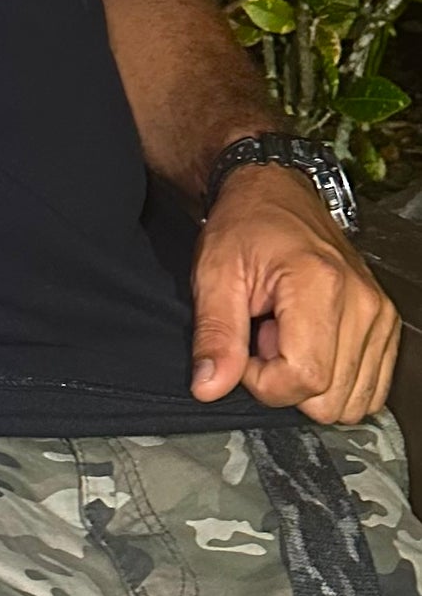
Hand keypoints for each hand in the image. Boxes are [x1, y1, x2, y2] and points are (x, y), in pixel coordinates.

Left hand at [191, 168, 400, 423]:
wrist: (276, 194)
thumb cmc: (245, 225)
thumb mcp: (213, 275)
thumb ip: (214, 336)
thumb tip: (209, 388)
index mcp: (319, 284)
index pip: (303, 378)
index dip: (262, 380)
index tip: (243, 350)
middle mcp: (362, 302)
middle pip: (330, 399)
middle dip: (285, 380)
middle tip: (264, 335)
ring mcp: (379, 315)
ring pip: (351, 401)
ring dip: (311, 381)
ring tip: (286, 335)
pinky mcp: (385, 325)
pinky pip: (368, 389)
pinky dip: (335, 380)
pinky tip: (309, 342)